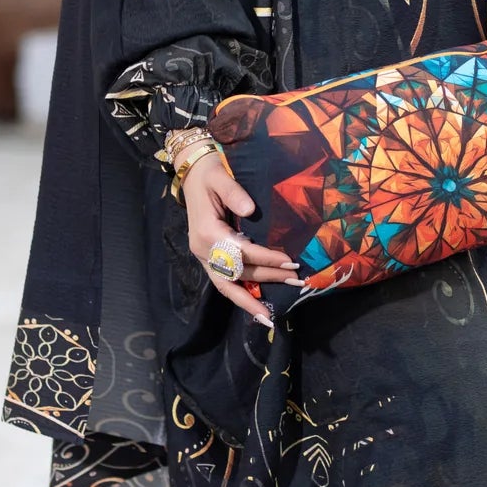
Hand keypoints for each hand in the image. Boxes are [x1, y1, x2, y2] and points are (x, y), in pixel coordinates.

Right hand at [181, 151, 301, 323]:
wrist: (191, 174)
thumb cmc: (209, 174)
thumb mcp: (219, 176)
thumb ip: (233, 192)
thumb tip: (250, 209)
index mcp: (207, 232)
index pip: (241, 251)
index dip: (266, 258)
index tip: (290, 262)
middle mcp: (203, 249)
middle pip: (237, 273)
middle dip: (267, 280)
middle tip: (296, 282)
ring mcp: (204, 256)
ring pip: (227, 286)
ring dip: (251, 299)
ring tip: (272, 312)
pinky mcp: (208, 257)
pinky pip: (224, 282)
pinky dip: (240, 294)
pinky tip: (256, 304)